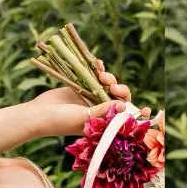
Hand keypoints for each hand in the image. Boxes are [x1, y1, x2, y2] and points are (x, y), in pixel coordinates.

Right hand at [29, 65, 145, 136]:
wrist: (39, 113)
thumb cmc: (61, 121)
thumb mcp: (84, 118)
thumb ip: (103, 111)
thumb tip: (123, 106)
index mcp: (105, 122)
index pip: (127, 118)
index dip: (139, 113)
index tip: (147, 109)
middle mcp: (101, 110)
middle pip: (120, 99)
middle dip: (121, 91)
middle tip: (114, 88)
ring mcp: (92, 98)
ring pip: (109, 86)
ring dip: (110, 78)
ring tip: (102, 76)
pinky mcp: (82, 86)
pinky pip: (95, 76)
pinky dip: (99, 69)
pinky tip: (99, 64)